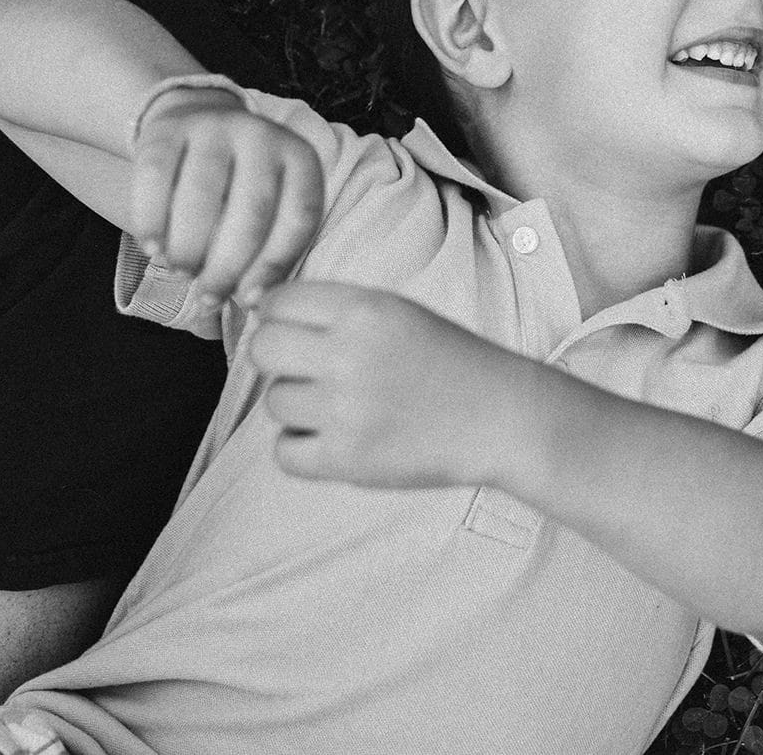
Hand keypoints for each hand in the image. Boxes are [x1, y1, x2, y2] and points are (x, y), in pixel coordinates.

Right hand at [132, 86, 323, 310]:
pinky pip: (155, 178)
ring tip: (182, 273)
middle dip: (227, 265)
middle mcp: (262, 135)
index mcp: (299, 159)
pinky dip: (151, 220)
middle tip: (208, 296)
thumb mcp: (270, 204)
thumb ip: (267, 248)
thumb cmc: (239, 183)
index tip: (250, 300)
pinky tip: (153, 248)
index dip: (275, 265)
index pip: (298, 217)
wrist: (196, 118)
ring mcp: (214, 126)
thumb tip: (251, 303)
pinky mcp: (167, 130)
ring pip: (202, 195)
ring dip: (189, 246)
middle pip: (251, 210)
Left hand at [246, 281, 540, 489]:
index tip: (295, 332)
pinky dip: (302, 450)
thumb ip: (337, 311)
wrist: (501, 416)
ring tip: (338, 408)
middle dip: (278, 360)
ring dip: (297, 407)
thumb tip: (261, 311)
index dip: (278, 317)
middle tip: (306, 371)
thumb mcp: (399, 312)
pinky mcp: (348, 459)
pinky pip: (284, 453)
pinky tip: (334, 439)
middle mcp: (351, 354)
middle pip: (263, 350)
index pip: (278, 303)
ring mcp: (347, 410)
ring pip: (274, 402)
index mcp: (365, 310)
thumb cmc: (449, 361)